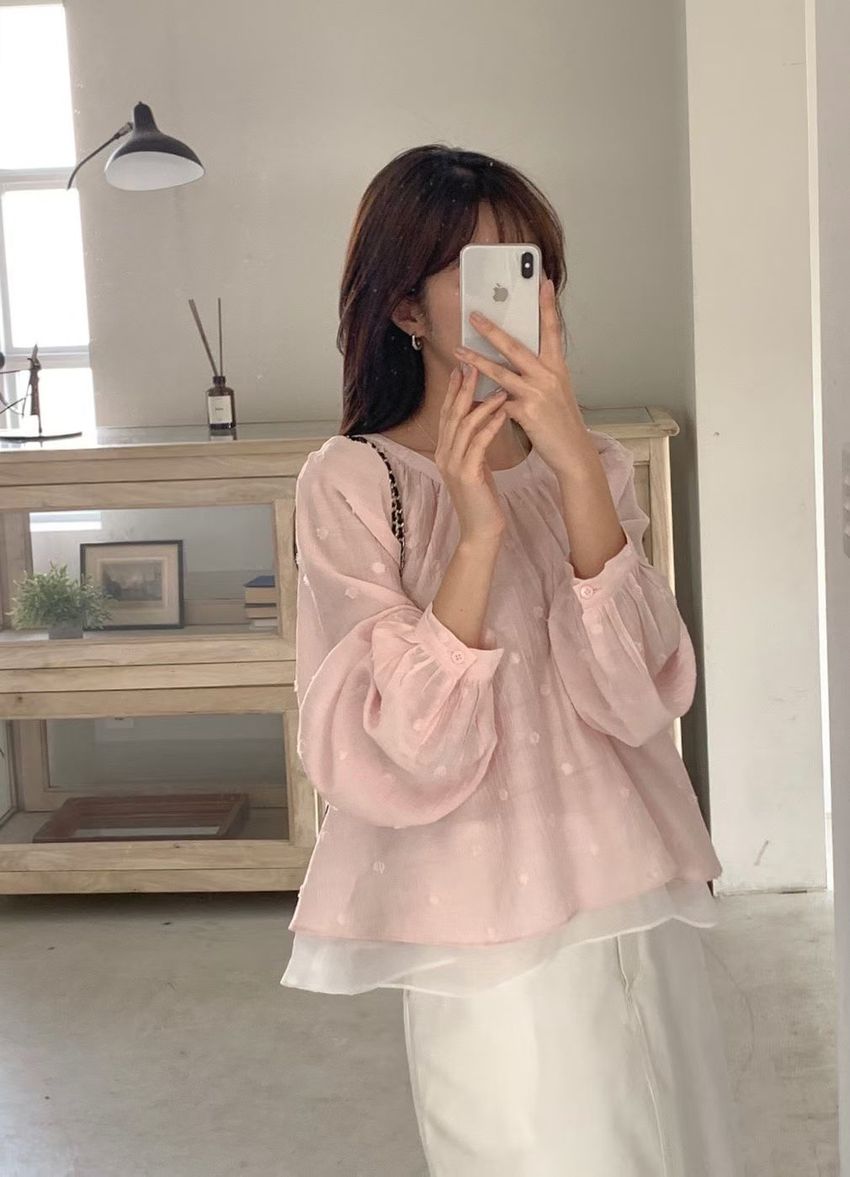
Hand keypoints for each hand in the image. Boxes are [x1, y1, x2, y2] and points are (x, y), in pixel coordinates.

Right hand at [435, 362, 508, 544]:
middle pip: (452, 414)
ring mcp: (452, 465)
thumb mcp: (476, 467)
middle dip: (464, 388)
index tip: (464, 367)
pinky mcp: (466, 475)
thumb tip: (482, 422)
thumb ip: (474, 446)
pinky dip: (491, 425)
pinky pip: (478, 443)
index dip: (455, 390)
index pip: (448, 414)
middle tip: (475, 364)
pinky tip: (504, 412)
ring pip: (464, 425)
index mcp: (445, 452)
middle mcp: (444, 455)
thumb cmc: (483, 500)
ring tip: (498, 386)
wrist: (481, 532)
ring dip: (482, 403)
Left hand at [453, 274, 590, 476]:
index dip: (547, 305)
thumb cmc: (562, 421)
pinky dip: (482, 398)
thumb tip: (519, 358)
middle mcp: (549, 375)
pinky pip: (497, 401)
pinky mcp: (526, 412)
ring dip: (476, 361)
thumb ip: (539, 372)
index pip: (552, 329)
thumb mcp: (557, 390)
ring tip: (458, 351)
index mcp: (558, 366)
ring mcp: (537, 393)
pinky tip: (467, 394)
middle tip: (474, 316)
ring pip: (501, 371)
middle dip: (492, 329)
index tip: (542, 281)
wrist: (573, 451)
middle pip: (516, 346)